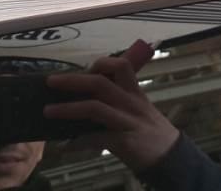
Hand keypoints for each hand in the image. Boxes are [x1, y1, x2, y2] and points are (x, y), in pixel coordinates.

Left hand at [44, 40, 179, 171]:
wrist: (171, 157)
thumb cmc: (150, 131)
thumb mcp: (139, 109)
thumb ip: (118, 100)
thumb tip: (86, 97)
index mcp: (134, 92)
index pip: (120, 66)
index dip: (100, 63)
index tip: (83, 69)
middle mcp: (130, 103)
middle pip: (99, 83)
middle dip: (72, 80)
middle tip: (51, 82)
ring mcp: (127, 121)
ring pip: (95, 108)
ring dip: (68, 109)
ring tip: (48, 112)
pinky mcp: (125, 142)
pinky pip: (97, 139)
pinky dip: (79, 142)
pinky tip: (66, 147)